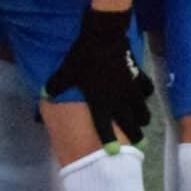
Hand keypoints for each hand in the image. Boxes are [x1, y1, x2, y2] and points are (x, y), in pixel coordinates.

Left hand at [45, 6, 152, 146]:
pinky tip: (142, 95)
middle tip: (137, 142)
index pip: (104, 128)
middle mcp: (118, 101)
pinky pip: (146, 91)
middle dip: (135, 135)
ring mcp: (130, 90)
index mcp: (99, 103)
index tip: (113, 153)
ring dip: (142, 118)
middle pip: (131, 124)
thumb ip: (55, 86)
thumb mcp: (66, 72)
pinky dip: (145, 95)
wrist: (104, 37)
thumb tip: (44, 94)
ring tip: (141, 122)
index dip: (108, 142)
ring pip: (142, 111)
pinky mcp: (138, 77)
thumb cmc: (83, 57)